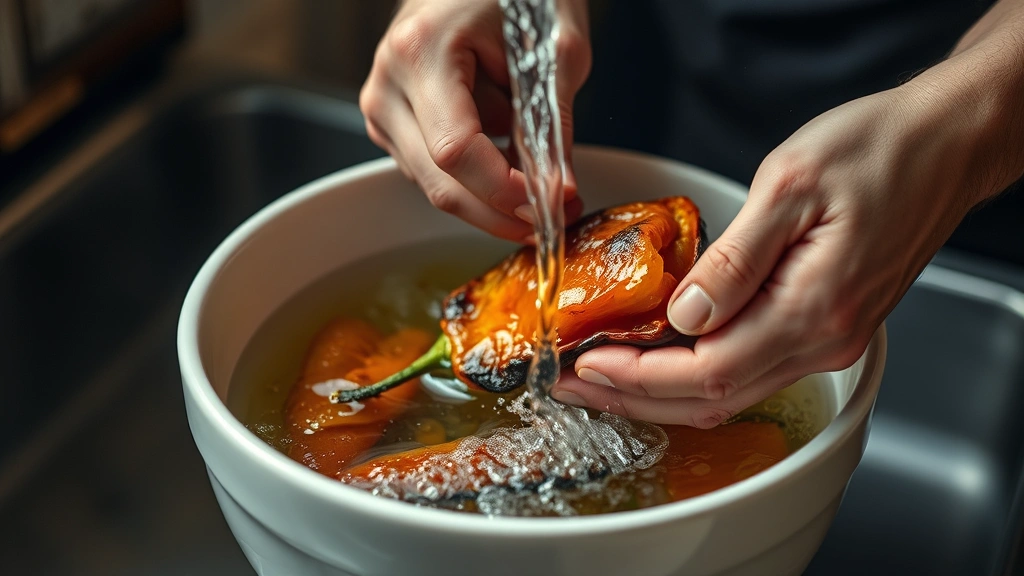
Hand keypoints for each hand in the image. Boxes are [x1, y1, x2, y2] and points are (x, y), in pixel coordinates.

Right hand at [359, 0, 590, 241]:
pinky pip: (434, 172)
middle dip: (500, 210)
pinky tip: (511, 161)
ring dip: (491, 195)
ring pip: (436, 185)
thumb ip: (553, 126)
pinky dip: (477, 178)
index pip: (456, 150)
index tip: (548, 204)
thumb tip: (558, 191)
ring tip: (542, 178)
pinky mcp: (392, 123)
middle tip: (554, 217)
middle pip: (439, 181)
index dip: (503, 190)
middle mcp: (388, 84)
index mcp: (421, 53)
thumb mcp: (555, 50)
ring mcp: (383, 106)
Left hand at [551, 68, 1019, 425]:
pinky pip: (751, 371)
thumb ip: (735, 259)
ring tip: (603, 376)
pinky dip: (696, 374)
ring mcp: (829, 340)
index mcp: (813, 308)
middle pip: (713, 397)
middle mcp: (823, 340)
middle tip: (574, 381)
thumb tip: (684, 314)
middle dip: (635, 396)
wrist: (946, 145)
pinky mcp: (828, 328)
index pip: (707, 371)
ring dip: (661, 392)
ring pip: (730, 392)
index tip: (587, 364)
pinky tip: (661, 356)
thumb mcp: (792, 184)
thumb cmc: (878, 150)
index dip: (639, 376)